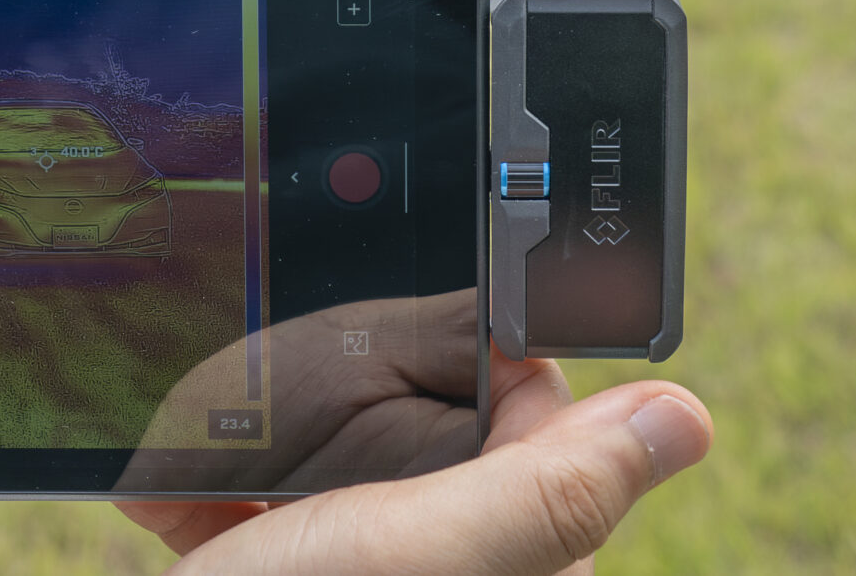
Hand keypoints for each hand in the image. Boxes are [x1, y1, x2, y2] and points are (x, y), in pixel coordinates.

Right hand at [121, 342, 709, 574]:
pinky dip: (204, 489)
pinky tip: (166, 487)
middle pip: (422, 422)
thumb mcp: (438, 551)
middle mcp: (451, 566)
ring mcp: (361, 567)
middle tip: (296, 372)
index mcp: (520, 555)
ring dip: (266, 435)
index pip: (537, 409)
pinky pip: (251, 507)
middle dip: (351, 389)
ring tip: (221, 431)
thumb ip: (556, 484)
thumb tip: (689, 414)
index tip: (423, 307)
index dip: (484, 348)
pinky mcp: (278, 573)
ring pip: (328, 461)